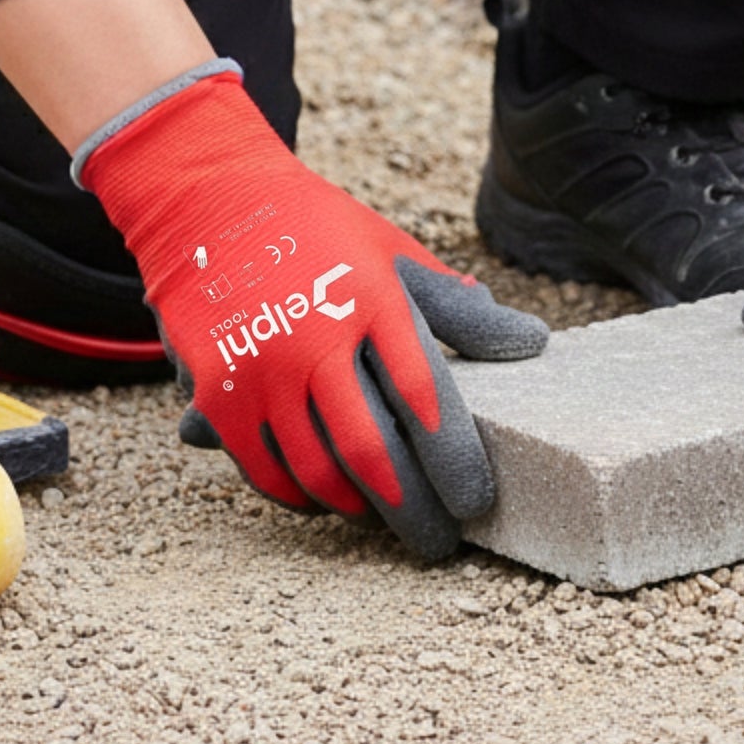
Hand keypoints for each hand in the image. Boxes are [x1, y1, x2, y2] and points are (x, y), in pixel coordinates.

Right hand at [81, 70, 548, 557]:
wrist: (211, 202)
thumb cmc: (318, 231)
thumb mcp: (393, 254)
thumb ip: (455, 307)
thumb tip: (532, 342)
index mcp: (372, 298)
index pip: (425, 396)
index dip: (454, 459)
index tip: (475, 499)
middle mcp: (316, 336)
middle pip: (373, 451)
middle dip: (414, 510)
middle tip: (439, 541)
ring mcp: (262, 368)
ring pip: (318, 472)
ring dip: (360, 509)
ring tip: (386, 519)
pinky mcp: (218, 391)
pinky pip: (266, 470)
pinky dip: (302, 497)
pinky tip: (329, 498)